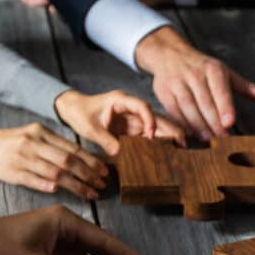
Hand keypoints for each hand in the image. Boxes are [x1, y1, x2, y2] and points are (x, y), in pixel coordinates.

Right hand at [0, 123, 108, 198]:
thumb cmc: (9, 143)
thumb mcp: (32, 136)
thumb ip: (54, 145)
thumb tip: (82, 159)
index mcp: (40, 132)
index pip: (72, 147)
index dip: (91, 161)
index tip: (105, 171)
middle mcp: (33, 143)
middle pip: (68, 160)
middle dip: (89, 174)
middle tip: (102, 184)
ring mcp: (23, 158)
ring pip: (55, 173)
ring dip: (76, 185)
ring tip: (91, 194)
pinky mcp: (12, 172)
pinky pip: (34, 180)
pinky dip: (47, 186)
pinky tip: (60, 192)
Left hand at [54, 89, 185, 155]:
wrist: (72, 109)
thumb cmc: (79, 112)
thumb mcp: (90, 128)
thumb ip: (105, 140)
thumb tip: (119, 153)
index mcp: (122, 101)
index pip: (143, 107)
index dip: (150, 120)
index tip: (151, 135)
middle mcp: (131, 109)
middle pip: (156, 117)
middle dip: (170, 129)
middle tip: (182, 143)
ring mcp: (133, 119)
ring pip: (156, 126)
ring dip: (168, 137)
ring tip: (181, 148)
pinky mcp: (133, 129)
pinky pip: (149, 135)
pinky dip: (159, 143)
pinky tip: (168, 152)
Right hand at [135, 26, 254, 139]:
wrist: (170, 55)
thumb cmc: (203, 68)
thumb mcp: (227, 74)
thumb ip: (247, 88)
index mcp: (212, 69)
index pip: (220, 90)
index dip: (224, 107)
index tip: (229, 123)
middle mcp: (194, 74)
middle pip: (205, 103)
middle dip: (214, 123)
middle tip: (224, 139)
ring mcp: (177, 82)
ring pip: (188, 108)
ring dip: (199, 126)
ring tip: (209, 138)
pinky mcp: (164, 91)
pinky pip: (174, 111)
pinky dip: (183, 124)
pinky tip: (193, 134)